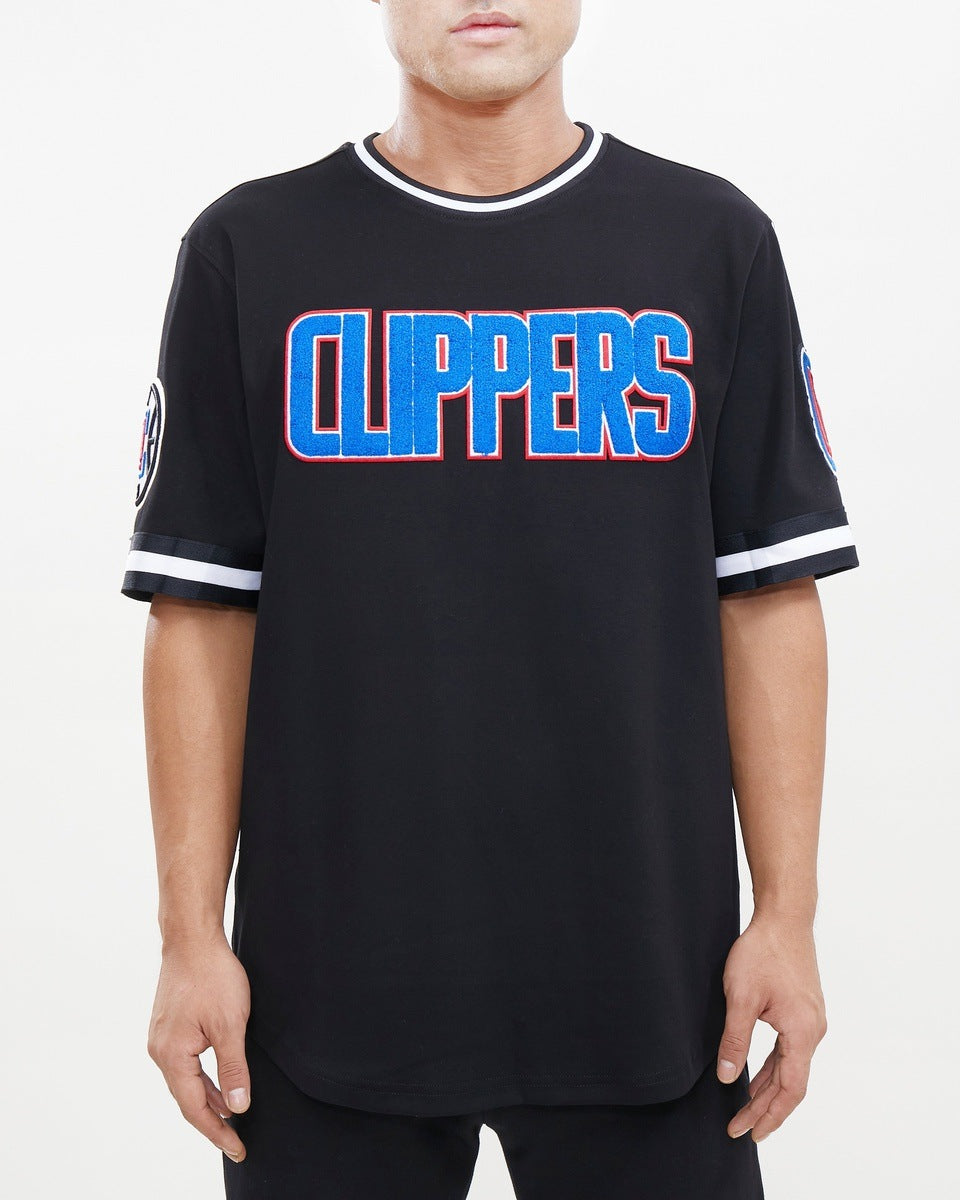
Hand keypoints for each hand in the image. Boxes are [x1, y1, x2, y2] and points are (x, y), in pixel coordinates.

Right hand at [147, 932, 251, 1162]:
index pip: (194, 1108)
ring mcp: (162, 1037)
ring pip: (186, 1079)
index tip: (238, 1148)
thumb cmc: (212, 976)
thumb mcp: (231, 1025)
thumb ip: (233, 1069)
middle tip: (237, 1140)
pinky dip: (202, 1077)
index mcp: (172, 1055)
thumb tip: (238, 1106)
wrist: (192, 938)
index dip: (217, 1131)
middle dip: (213, 1120)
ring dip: (208, 1098)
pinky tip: (219, 1080)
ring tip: (232, 1115)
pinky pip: (185, 1062)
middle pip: (187, 1098)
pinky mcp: (169, 1025)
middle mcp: (160, 1050)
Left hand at [716, 914, 827, 1141]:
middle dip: (765, 1109)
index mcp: (802, 1032)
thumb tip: (726, 1077)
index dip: (769, 1115)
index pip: (790, 1089)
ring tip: (746, 1110)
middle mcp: (813, 1030)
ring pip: (790, 1068)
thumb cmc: (763, 951)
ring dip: (768, 1090)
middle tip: (741, 1129)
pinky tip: (755, 1076)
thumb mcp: (741, 997)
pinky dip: (773, 1068)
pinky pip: (790, 1051)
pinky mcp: (804, 1011)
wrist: (784, 918)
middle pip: (791, 1084)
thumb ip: (735, 1039)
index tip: (749, 1132)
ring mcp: (811, 1021)